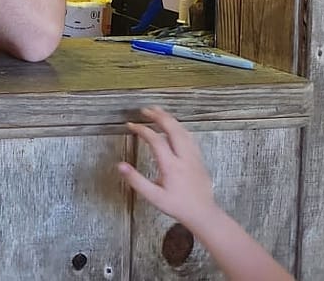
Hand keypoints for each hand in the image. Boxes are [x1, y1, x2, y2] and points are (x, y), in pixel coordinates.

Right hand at [117, 106, 224, 230]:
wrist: (203, 213)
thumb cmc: (177, 206)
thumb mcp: (153, 197)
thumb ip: (136, 180)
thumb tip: (120, 165)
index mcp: (171, 166)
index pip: (155, 140)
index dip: (142, 130)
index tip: (130, 125)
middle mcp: (184, 157)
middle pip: (173, 129)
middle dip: (159, 117)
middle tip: (145, 110)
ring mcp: (194, 157)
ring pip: (183, 131)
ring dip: (170, 119)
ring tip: (158, 112)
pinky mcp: (199, 159)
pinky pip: (190, 138)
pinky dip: (180, 128)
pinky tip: (175, 127)